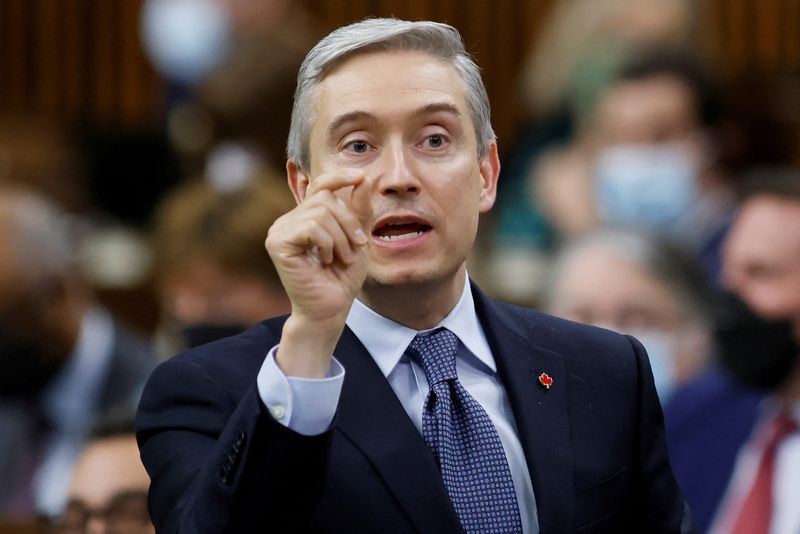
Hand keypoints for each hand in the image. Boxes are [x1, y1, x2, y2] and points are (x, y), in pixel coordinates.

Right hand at [265, 170, 372, 376]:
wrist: (331, 309)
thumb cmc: (342, 278)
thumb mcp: (357, 238)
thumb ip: (358, 210)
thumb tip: (363, 178)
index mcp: (305, 217)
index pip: (320, 185)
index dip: (339, 177)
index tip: (361, 177)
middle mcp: (288, 220)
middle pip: (324, 198)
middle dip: (348, 222)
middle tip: (356, 247)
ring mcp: (279, 230)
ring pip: (320, 213)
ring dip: (340, 237)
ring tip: (341, 258)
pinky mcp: (277, 243)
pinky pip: (311, 227)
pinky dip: (327, 243)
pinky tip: (325, 260)